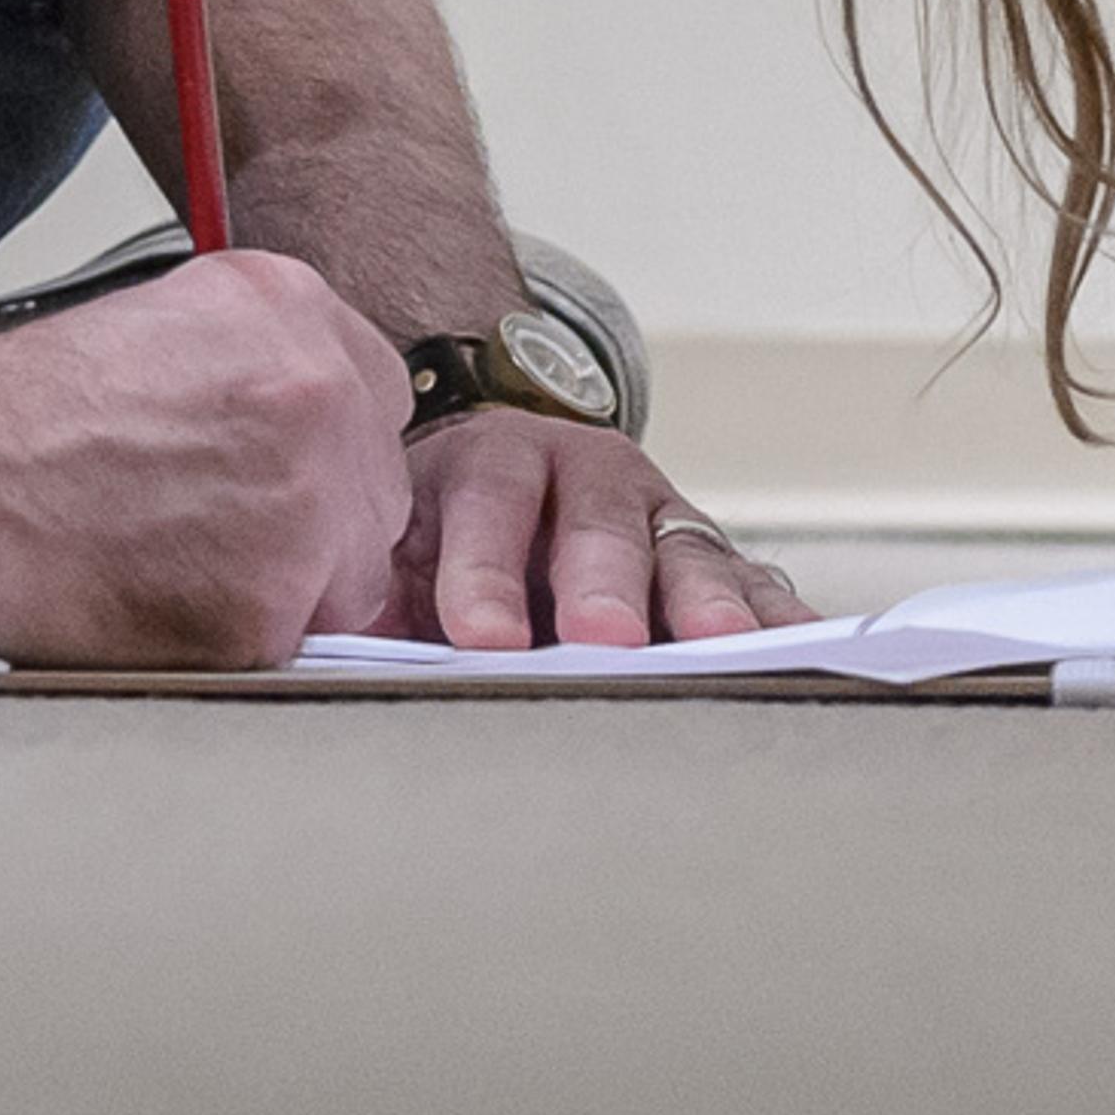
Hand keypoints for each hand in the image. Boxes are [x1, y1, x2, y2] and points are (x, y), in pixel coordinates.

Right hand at [0, 250, 413, 664]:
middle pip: (376, 492)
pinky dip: (237, 644)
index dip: (323, 453)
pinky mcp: (274, 600)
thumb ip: (257, 369)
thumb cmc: (16, 418)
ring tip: (174, 569)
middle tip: (206, 532)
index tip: (269, 476)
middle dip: (315, 526)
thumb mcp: (161, 330)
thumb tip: (308, 436)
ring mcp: (308, 496)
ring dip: (283, 590)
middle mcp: (318, 390)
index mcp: (290, 308)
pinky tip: (162, 605)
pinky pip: (297, 643)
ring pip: (349, 577)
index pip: (375, 398)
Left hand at [386, 409, 814, 647]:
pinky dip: (774, 618)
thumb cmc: (435, 533)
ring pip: (684, 550)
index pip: (485, 509)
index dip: (482, 575)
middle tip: (603, 639)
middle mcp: (583, 476)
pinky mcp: (707, 556)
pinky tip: (800, 650)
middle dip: (601, 584)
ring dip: (704, 601)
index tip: (481, 639)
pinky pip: (750, 584)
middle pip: (596, 526)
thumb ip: (370, 595)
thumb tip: (314, 646)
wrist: (498, 464)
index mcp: (489, 464)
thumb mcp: (391, 546)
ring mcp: (656, 514)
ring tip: (719, 647)